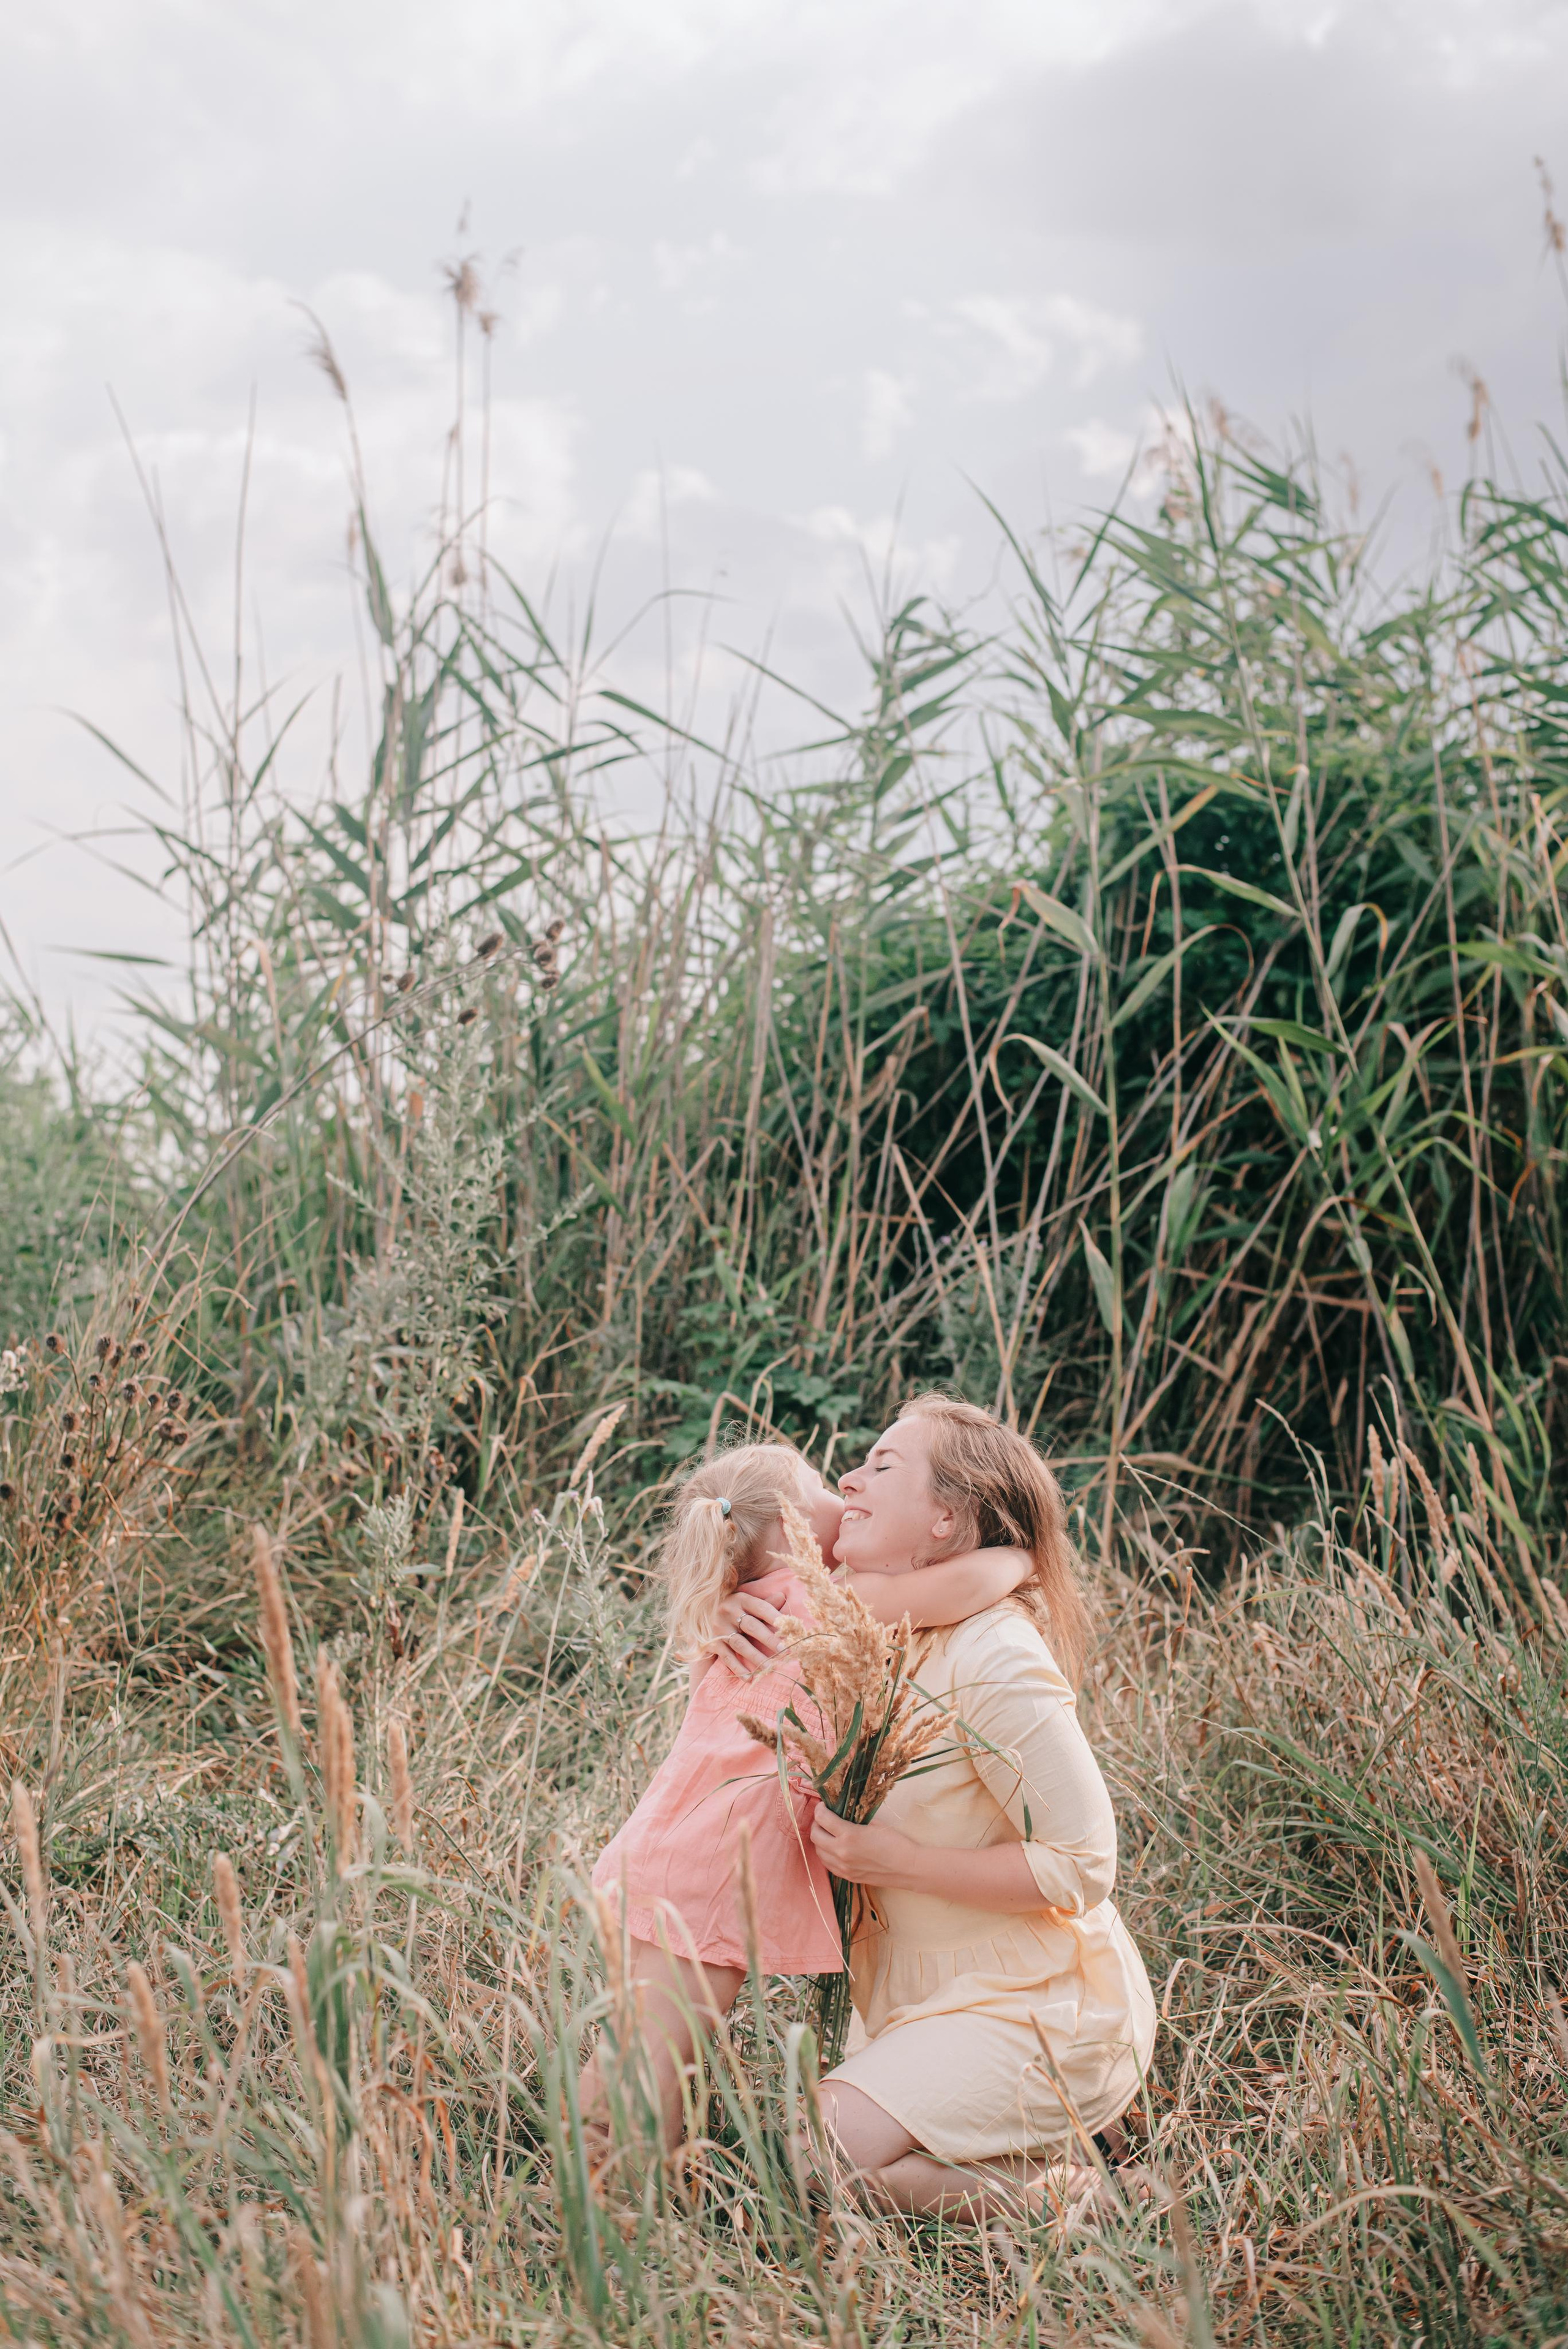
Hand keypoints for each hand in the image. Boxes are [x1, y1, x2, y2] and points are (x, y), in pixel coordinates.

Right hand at [709, 1587, 782, 1676]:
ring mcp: (718, 1628)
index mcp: (740, 1599)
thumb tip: (782, 1596)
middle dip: (770, 1639)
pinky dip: (738, 1668)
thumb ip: (763, 1602)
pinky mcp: (711, 1643)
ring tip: (771, 1668)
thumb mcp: (744, 1601)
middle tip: (785, 1650)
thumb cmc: (730, 1608)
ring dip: (756, 1657)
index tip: (789, 1628)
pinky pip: (726, 1657)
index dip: (775, 1617)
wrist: (698, 1612)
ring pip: (740, 1644)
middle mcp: (728, 1612)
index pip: (761, 1607)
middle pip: (752, 1626)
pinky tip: (749, 1678)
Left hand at [809, 1806, 925, 1889]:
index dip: (820, 1809)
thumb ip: (855, 1818)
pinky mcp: (848, 1878)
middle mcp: (841, 1853)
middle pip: (815, 1836)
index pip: (822, 1819)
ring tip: (828, 1833)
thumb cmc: (895, 1842)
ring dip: (820, 1840)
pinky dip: (826, 1854)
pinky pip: (828, 1865)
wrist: (908, 1868)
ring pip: (819, 1852)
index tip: (823, 1805)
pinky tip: (834, 1848)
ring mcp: (843, 1868)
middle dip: (817, 1823)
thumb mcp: (874, 1823)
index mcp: (849, 1836)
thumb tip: (843, 1811)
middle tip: (824, 1818)